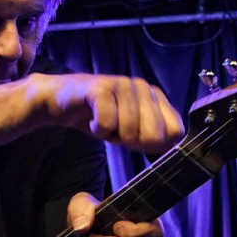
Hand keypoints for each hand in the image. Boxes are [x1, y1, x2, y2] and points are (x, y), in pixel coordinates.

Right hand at [30, 73, 183, 155]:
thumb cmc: (100, 117)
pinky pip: (107, 124)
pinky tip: (92, 120)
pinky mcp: (101, 88)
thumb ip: (154, 138)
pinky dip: (98, 130)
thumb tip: (172, 151)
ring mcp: (123, 84)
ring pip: (129, 132)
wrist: (61, 101)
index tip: (136, 139)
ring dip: (111, 135)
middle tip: (116, 130)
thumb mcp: (131, 130)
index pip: (175, 131)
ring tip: (103, 122)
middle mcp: (143, 87)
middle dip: (132, 142)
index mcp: (156, 96)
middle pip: (154, 136)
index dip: (155, 145)